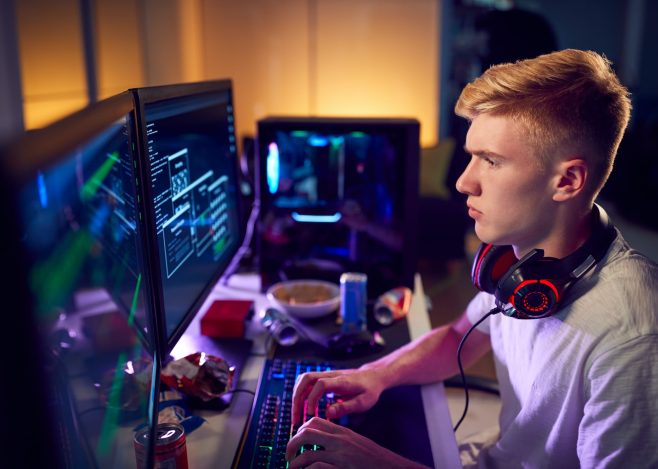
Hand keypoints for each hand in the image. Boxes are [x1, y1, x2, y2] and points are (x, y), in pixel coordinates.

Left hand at [285, 417, 427, 468]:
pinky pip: (316, 466)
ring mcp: (340, 455)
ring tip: (291, 468)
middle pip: (306, 432)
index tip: (296, 440)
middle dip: (292, 443)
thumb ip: (340, 443)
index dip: (300, 429)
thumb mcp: (356, 446)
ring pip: (307, 451)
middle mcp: (340, 440)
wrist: (392, 467)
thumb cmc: (374, 461)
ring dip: (294, 461)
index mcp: (343, 432)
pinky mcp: (342, 467)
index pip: (315, 421)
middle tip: (288, 455)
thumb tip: (322, 446)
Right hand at [291, 367, 385, 424]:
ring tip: (297, 414)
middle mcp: (331, 375)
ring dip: (296, 396)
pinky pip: (307, 382)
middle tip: (296, 418)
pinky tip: (302, 407)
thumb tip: (327, 414)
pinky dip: (300, 393)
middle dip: (297, 398)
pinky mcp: (324, 377)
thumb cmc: (369, 390)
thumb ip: (345, 408)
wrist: (372, 376)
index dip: (312, 398)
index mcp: (341, 381)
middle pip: (306, 378)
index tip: (310, 414)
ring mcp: (326, 374)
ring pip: (303, 379)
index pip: (320, 384)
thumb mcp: (363, 402)